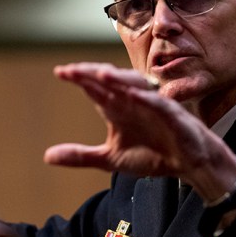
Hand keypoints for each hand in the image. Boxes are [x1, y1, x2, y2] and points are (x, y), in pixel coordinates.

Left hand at [43, 62, 235, 201]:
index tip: (60, 72)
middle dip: (92, 74)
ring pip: (135, 86)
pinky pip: (159, 104)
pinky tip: (133, 95)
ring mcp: (153, 106)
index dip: (79, 79)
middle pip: (111, 81)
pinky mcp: (173, 116)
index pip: (96, 88)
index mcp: (118, 108)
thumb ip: (81, 156)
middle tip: (72, 70)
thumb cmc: (153, 154)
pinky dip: (146, 99)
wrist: (188, 165)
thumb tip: (47, 156)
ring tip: (100, 75)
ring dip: (119, 79)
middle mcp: (134, 101)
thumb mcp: (110, 159)